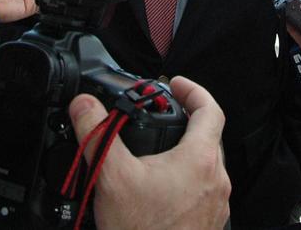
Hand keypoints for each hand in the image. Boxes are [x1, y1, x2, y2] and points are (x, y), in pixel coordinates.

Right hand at [67, 76, 229, 229]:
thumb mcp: (111, 177)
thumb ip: (97, 134)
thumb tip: (84, 105)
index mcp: (200, 159)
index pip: (210, 109)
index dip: (193, 90)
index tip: (174, 84)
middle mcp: (216, 180)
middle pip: (208, 136)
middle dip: (185, 121)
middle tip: (162, 114)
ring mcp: (216, 204)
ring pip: (205, 165)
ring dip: (185, 152)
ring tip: (156, 151)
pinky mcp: (209, 223)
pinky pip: (201, 190)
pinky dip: (184, 180)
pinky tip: (158, 189)